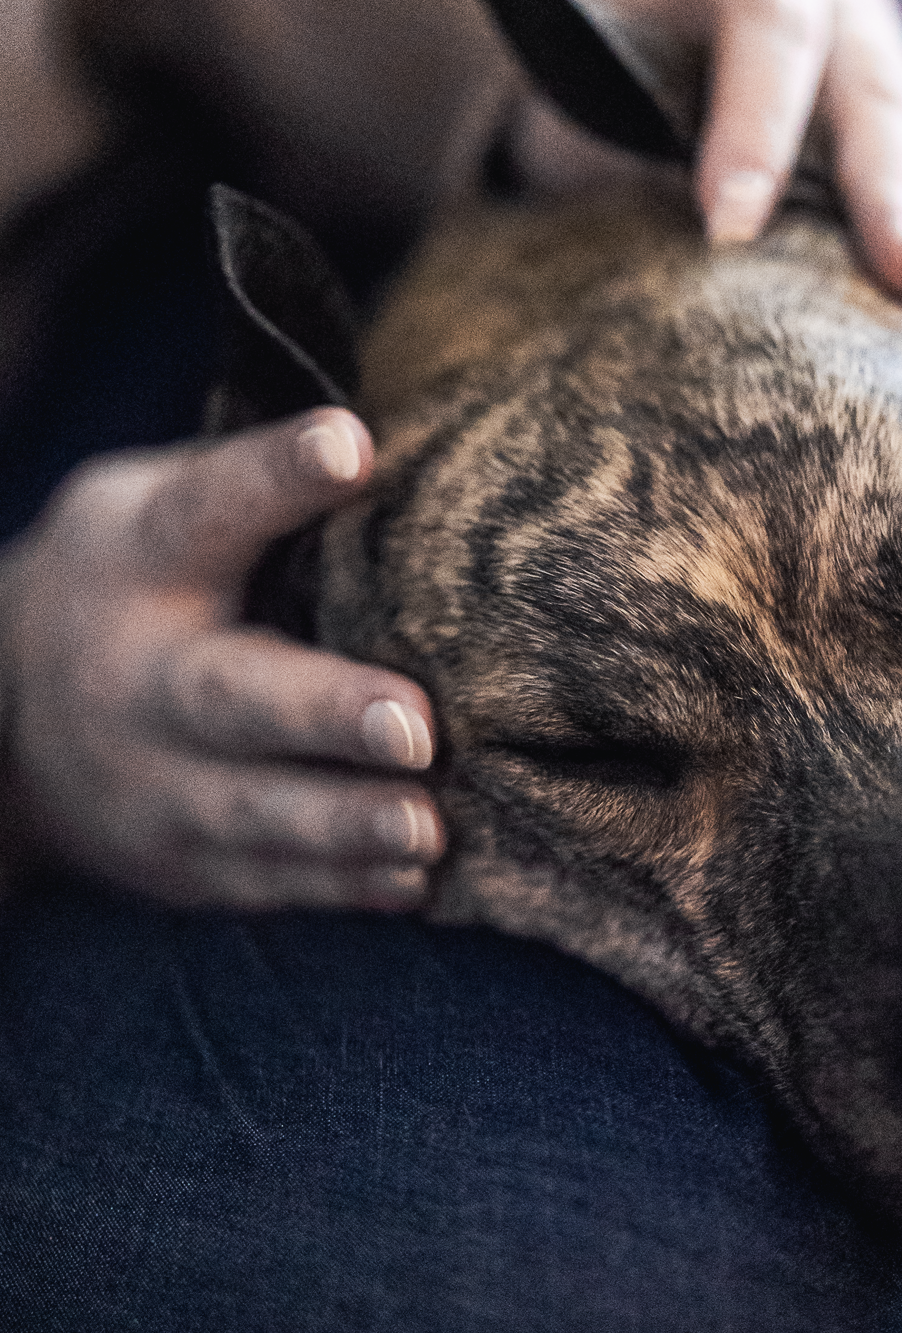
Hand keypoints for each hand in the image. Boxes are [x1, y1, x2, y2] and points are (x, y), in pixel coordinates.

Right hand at [0, 409, 444, 909]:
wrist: (6, 718)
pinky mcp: (176, 865)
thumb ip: (255, 488)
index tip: (351, 445)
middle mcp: (135, 676)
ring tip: (428, 830)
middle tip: (415, 726)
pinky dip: (338, 887)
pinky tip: (412, 881)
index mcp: (141, 557)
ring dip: (344, 827)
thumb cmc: (138, 580)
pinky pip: (263, 880)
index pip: (209, 507)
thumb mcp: (157, 506)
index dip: (279, 474)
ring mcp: (148, 784)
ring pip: (249, 813)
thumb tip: (392, 446)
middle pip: (228, 696)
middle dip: (323, 715)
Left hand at [568, 0, 901, 350]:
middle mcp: (844, 15)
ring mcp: (891, 83)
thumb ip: (620, 141)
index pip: (765, 26)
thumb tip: (659, 247)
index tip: (727, 233)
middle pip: (876, 101)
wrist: (644, 47)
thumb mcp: (583, 90)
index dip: (753, 126)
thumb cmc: (597, 77)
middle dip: (895, 197)